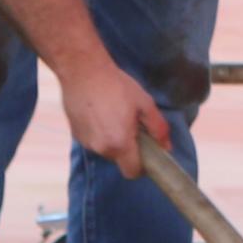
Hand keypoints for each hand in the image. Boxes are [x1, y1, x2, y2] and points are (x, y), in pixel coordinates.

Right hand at [54, 47, 171, 171]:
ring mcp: (86, 142)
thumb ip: (158, 128)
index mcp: (119, 144)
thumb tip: (167, 146)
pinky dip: (100, 132)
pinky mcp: (76, 133)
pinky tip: (101, 112)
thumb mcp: (144, 104)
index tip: (147, 151)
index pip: (132, 172)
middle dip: (128, 147)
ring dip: (113, 139)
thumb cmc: (116, 85)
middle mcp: (100, 148)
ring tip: (115, 113)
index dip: (142, 166)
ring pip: (106, 149)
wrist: (82, 70)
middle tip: (133, 124)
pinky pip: (94, 140)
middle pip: (120, 159)